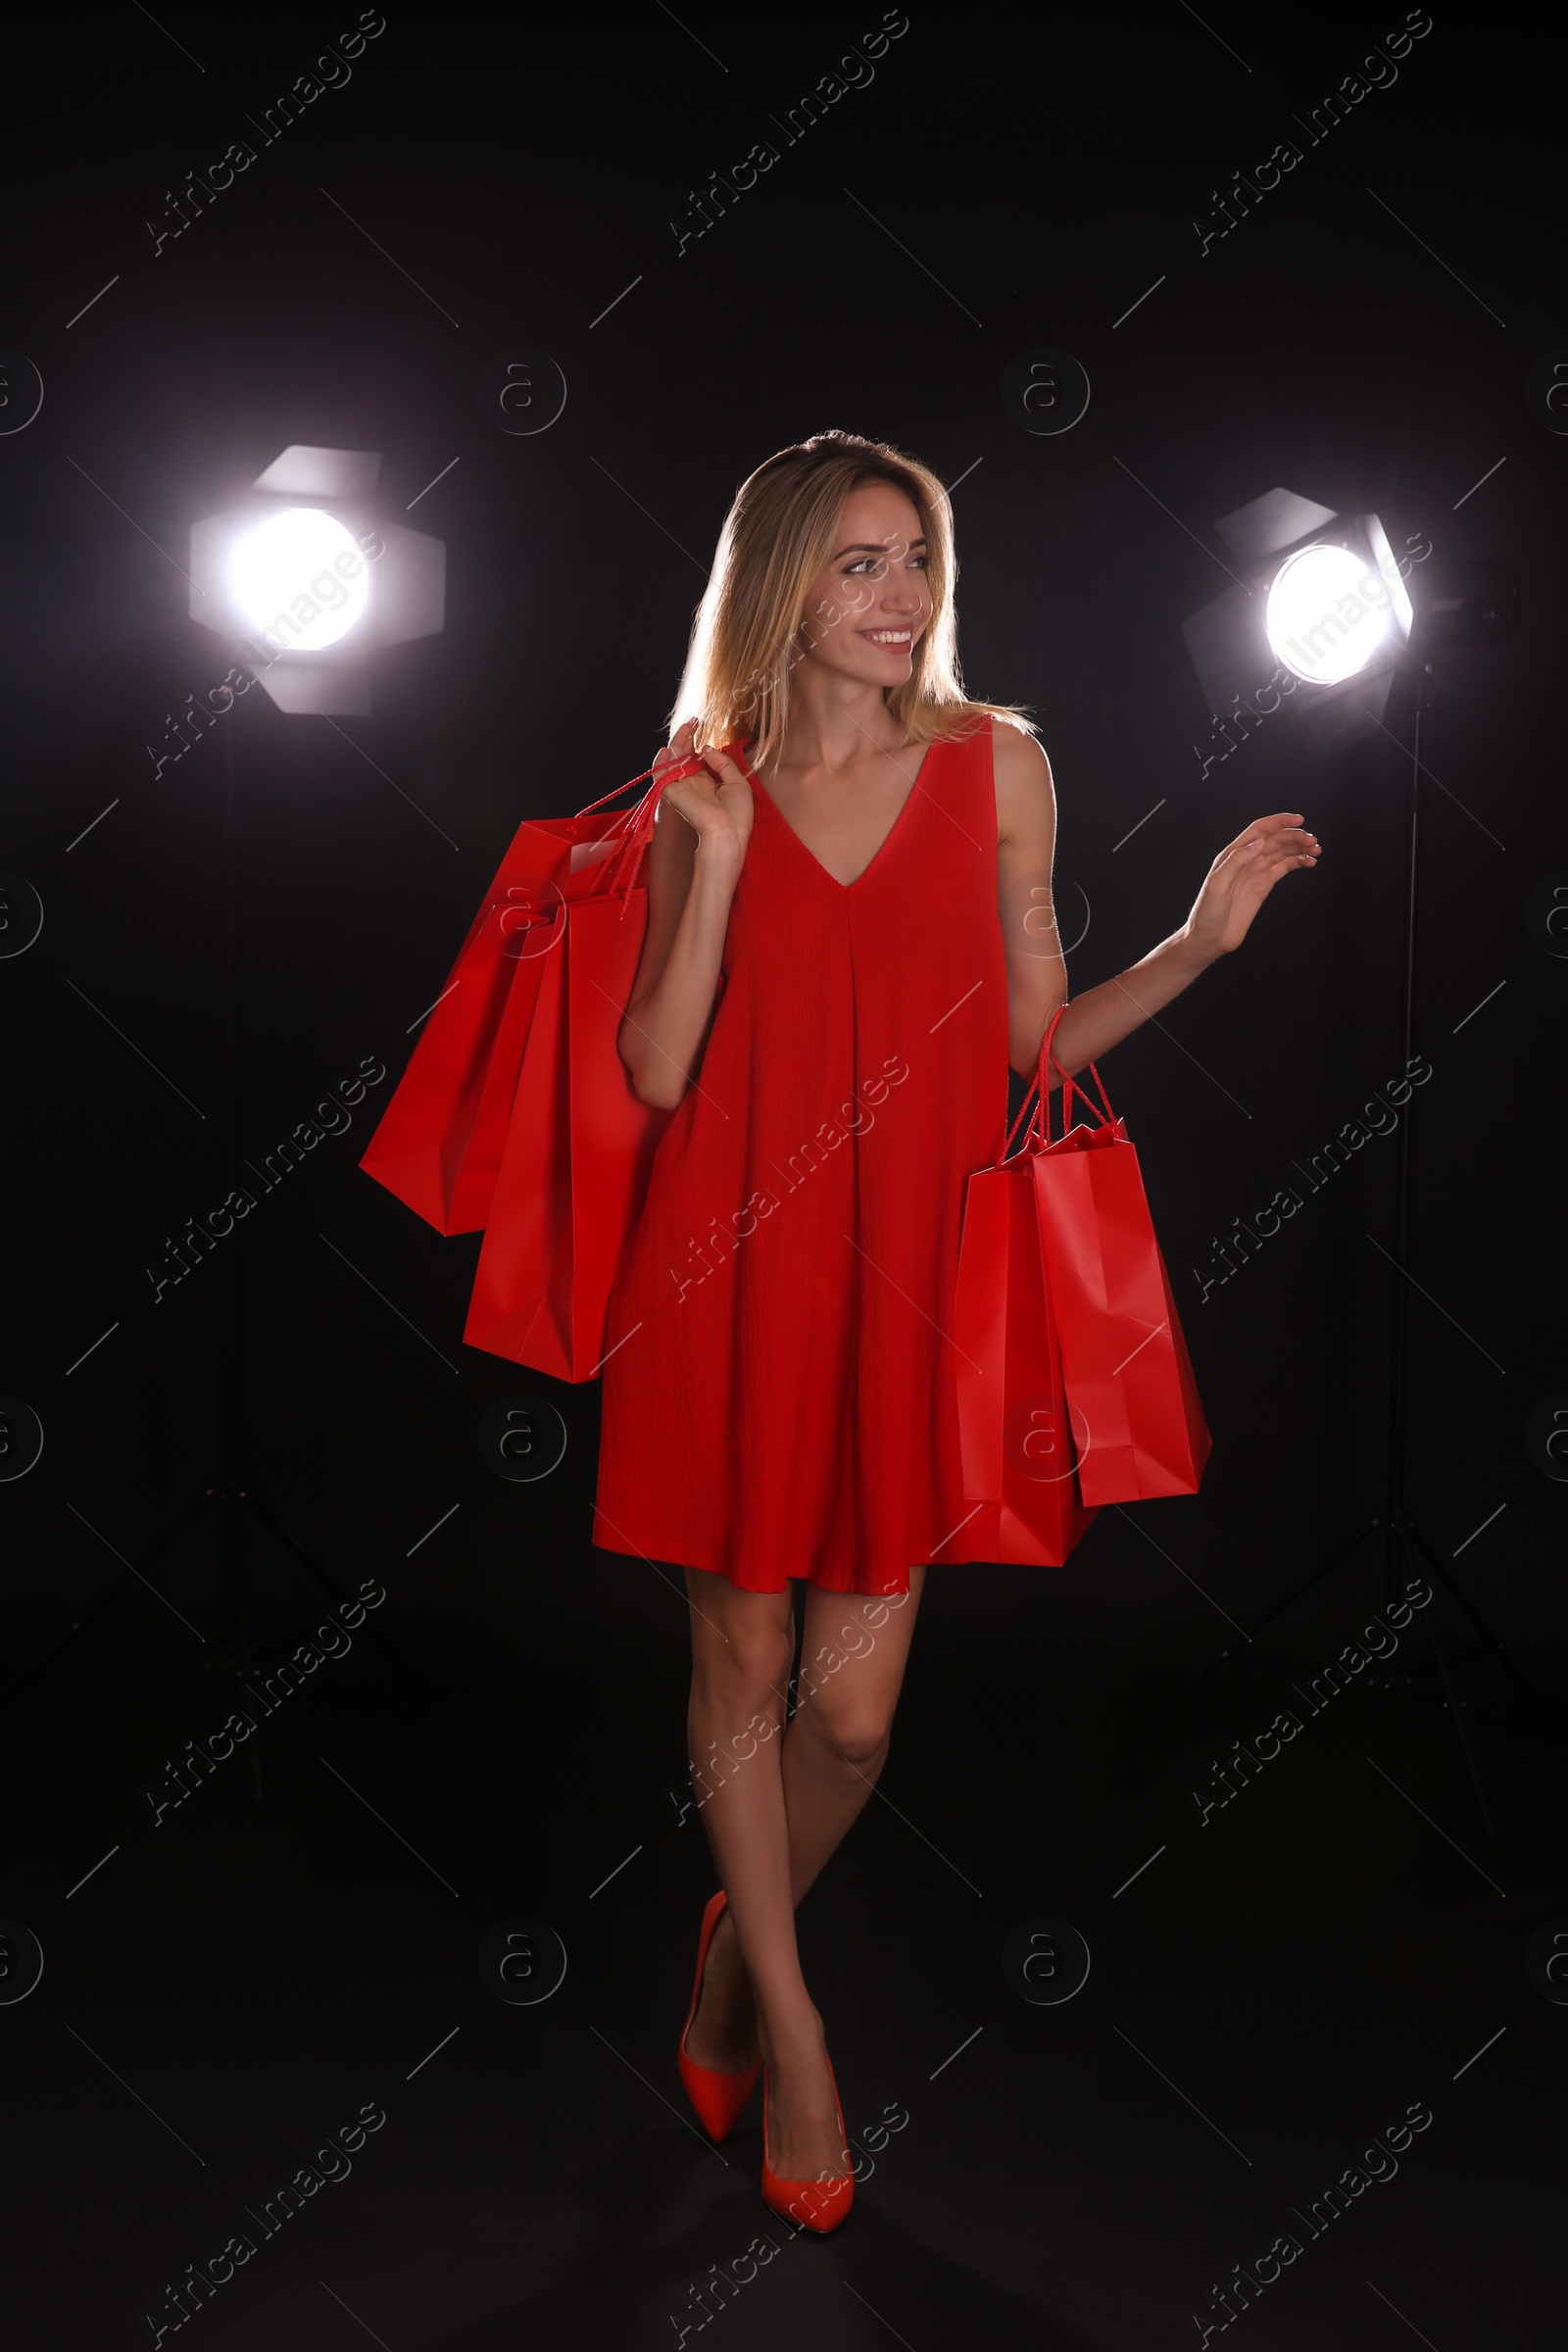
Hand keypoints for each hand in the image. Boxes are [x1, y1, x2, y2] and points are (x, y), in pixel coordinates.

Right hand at [655, 718, 754, 860]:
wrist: (729, 833)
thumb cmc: (737, 814)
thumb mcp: (738, 782)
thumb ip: (723, 763)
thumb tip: (706, 748)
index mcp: (708, 783)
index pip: (697, 757)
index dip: (697, 741)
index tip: (700, 724)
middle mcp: (693, 783)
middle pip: (684, 755)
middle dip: (687, 737)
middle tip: (693, 720)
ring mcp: (682, 787)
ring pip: (673, 760)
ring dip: (677, 742)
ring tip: (686, 727)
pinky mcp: (673, 793)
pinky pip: (661, 775)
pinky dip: (661, 762)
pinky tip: (667, 748)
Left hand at [1183, 812, 1319, 959]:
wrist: (1210, 938)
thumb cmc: (1207, 913)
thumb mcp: (1217, 884)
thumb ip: (1237, 861)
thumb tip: (1259, 843)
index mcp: (1233, 854)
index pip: (1260, 830)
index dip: (1279, 822)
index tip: (1298, 820)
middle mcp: (1246, 860)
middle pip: (1275, 840)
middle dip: (1295, 837)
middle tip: (1313, 841)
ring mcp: (1256, 872)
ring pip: (1282, 852)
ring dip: (1300, 848)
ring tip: (1316, 850)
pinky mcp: (1263, 886)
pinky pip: (1284, 868)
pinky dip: (1297, 862)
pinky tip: (1309, 862)